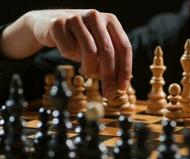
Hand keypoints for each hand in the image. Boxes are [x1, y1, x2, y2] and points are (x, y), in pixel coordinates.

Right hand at [1, 9, 131, 98]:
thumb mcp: (98, 47)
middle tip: (108, 94)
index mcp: (111, 20)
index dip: (125, 69)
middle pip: (108, 52)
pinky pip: (68, 50)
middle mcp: (96, 16)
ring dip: (88, 69)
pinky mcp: (58, 23)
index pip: (124, 47)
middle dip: (109, 77)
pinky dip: (68, 56)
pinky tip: (67, 51)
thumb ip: (111, 60)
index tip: (122, 87)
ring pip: (90, 52)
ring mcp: (77, 18)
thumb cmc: (78, 40)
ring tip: (85, 71)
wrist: (48, 24)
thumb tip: (121, 84)